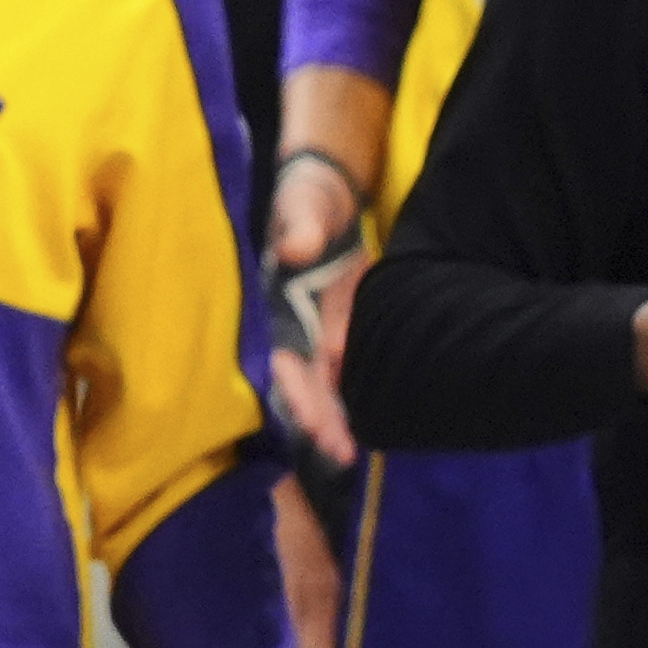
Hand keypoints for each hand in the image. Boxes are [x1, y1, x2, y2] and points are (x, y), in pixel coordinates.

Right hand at [265, 150, 368, 467]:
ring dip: (334, 419)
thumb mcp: (303, 207)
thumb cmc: (307, 199)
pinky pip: (345, 372)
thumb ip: (301, 228)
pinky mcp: (342, 327)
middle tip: (341, 453)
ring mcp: (318, 329)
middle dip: (317, 419)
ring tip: (351, 454)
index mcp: (279, 306)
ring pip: (323, 386)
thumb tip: (298, 251)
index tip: (315, 421)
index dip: (298, 392)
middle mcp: (294, 326)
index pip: (284, 358)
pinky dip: (352, 399)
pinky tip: (368, 426)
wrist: (326, 194)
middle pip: (302, 383)